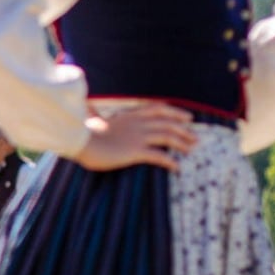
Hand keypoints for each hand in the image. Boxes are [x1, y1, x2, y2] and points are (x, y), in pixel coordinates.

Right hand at [73, 103, 197, 172]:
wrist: (78, 141)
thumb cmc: (83, 133)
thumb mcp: (93, 120)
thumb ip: (96, 112)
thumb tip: (88, 106)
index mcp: (130, 115)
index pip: (158, 109)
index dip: (176, 112)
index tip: (188, 117)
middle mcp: (137, 123)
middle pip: (168, 123)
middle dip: (184, 130)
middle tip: (195, 138)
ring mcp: (137, 137)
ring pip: (167, 137)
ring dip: (182, 143)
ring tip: (191, 151)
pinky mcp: (134, 152)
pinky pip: (158, 156)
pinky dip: (170, 161)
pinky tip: (177, 167)